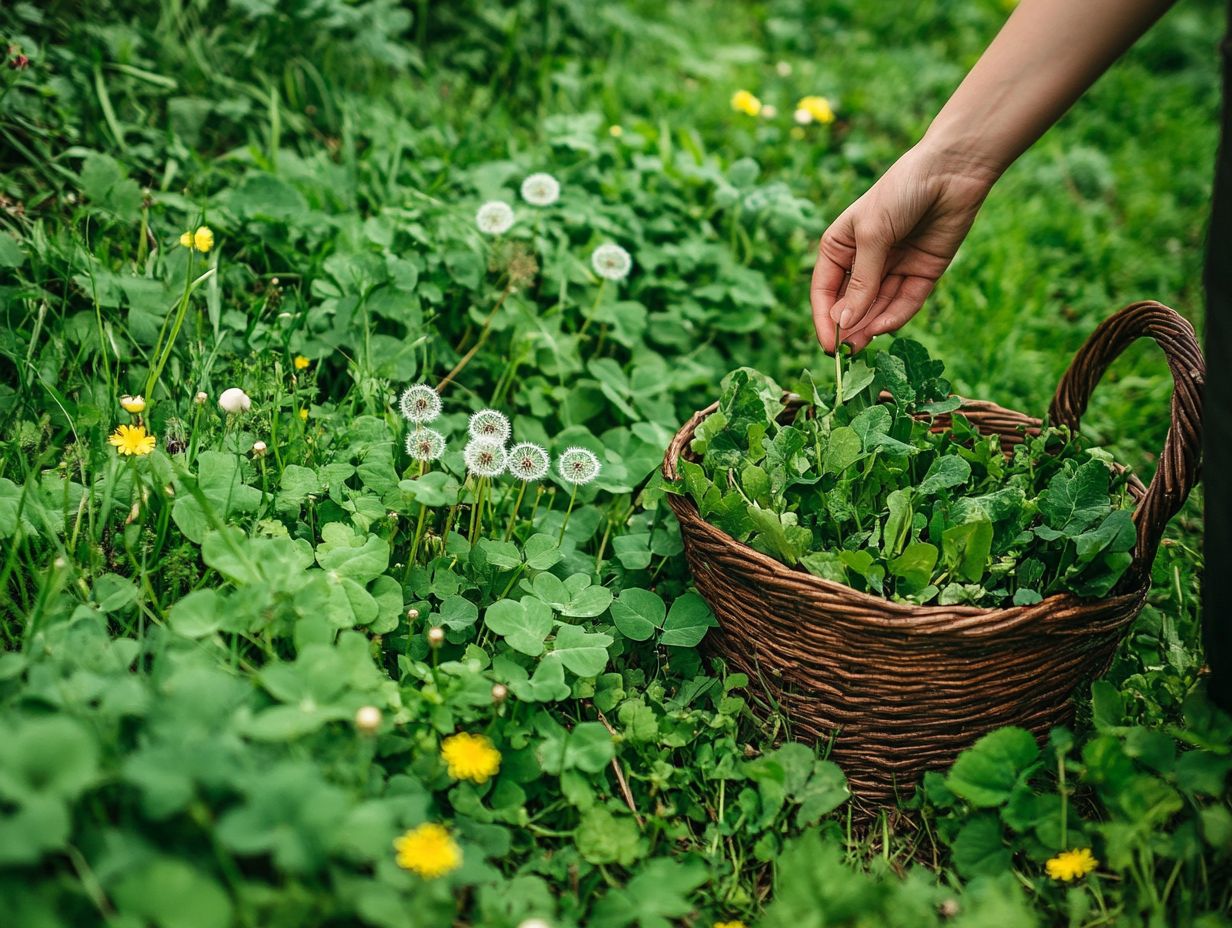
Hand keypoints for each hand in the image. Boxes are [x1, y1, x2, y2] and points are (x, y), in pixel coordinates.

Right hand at [811, 143, 998, 352]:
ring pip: (878, 307)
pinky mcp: (921, 273)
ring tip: (862, 347)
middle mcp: (865, 260)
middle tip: (847, 354)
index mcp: (841, 246)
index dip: (825, 317)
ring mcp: (894, 267)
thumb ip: (861, 281)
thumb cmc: (901, 190)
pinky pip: (906, 301)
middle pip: (852, 304)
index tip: (828, 343)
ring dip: (870, 327)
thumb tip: (844, 322)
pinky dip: (896, 315)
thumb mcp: (873, 234)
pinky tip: (885, 327)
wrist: (953, 170)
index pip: (825, 290)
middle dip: (849, 327)